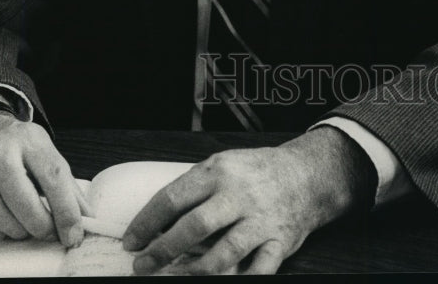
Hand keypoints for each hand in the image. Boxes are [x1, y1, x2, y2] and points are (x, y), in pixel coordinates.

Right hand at [0, 111, 88, 246]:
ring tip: (24, 222)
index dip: (66, 211)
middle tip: (48, 231)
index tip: (74, 234)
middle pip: (25, 204)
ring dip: (19, 231)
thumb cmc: (18, 147)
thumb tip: (85, 218)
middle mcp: (0, 151)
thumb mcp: (46, 153)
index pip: (53, 178)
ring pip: (2, 219)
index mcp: (30, 140)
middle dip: (42, 227)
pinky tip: (3, 220)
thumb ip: (67, 185)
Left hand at [123, 127, 375, 274]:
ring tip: (173, 277)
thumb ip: (196, 187)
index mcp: (218, 171)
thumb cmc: (256, 172)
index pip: (174, 197)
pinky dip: (242, 280)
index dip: (148, 222)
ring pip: (223, 252)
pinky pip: (259, 270)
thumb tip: (157, 219)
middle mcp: (238, 194)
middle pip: (194, 225)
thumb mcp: (223, 165)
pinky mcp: (279, 241)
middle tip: (142, 265)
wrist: (306, 175)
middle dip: (163, 250)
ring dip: (193, 271)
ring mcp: (260, 219)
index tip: (131, 242)